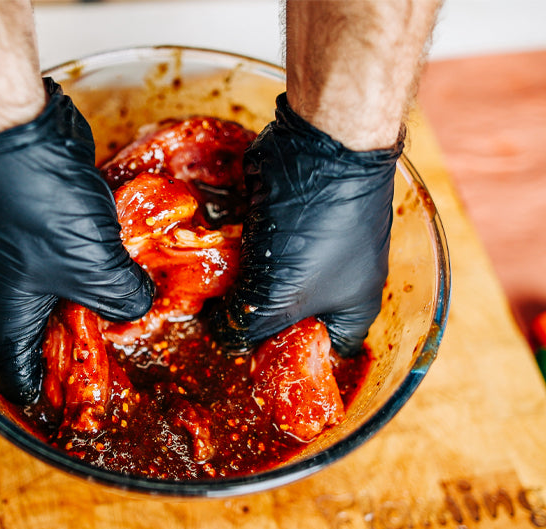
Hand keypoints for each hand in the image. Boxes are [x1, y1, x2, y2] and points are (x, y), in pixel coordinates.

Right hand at [0, 77, 154, 404]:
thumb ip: (123, 300)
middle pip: (44, 338)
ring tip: (133, 308)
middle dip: (83, 350)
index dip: (49, 404)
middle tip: (122, 361)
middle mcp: (4, 292)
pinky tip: (127, 257)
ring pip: (59, 292)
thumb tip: (137, 306)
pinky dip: (93, 261)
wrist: (12, 131)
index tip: (76, 420)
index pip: (19, 380)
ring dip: (94, 299)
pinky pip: (67, 255)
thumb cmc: (38, 207)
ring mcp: (17, 254)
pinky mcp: (34, 221)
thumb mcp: (94, 268)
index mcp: (5, 318)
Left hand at [210, 94, 402, 355]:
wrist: (324, 142)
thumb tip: (222, 338)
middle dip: (249, 323)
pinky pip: (251, 246)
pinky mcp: (282, 216)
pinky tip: (199, 262)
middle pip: (284, 318)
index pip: (319, 356)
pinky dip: (229, 252)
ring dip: (233, 286)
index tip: (243, 369)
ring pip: (262, 280)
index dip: (285, 366)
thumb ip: (249, 326)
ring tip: (195, 301)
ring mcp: (307, 246)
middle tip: (209, 333)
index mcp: (350, 310)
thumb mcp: (282, 296)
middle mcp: (333, 282)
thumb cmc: (318, 229)